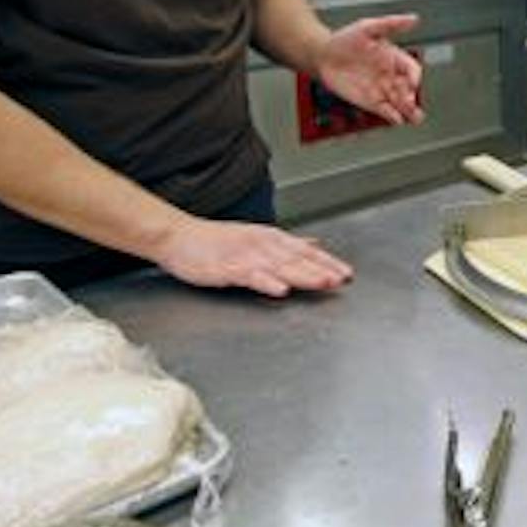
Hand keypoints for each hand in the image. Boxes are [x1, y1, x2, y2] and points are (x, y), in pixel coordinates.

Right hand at [153, 217, 352, 297]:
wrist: (178, 237)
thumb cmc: (215, 241)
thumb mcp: (257, 237)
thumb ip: (288, 243)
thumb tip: (314, 243)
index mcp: (271, 238)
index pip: (306, 250)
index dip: (328, 261)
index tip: (347, 273)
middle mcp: (262, 245)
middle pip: (297, 259)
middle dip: (322, 269)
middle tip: (342, 279)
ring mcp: (244, 256)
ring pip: (279, 266)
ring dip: (303, 274)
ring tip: (323, 282)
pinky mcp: (226, 269)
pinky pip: (250, 276)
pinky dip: (267, 282)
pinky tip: (281, 289)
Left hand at [316, 14, 423, 124]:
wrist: (322, 55)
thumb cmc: (344, 39)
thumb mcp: (368, 27)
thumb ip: (392, 24)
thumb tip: (414, 19)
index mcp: (394, 58)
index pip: (411, 69)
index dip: (415, 77)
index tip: (413, 83)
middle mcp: (390, 75)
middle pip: (408, 89)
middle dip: (412, 97)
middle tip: (411, 102)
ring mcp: (381, 89)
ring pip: (400, 103)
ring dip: (408, 111)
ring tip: (414, 117)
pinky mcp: (369, 101)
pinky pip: (384, 110)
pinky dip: (391, 116)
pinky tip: (396, 119)